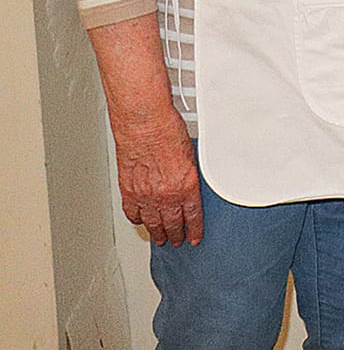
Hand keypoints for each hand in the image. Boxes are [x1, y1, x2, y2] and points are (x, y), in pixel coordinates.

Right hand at [110, 112, 201, 245]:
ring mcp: (145, 194)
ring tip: (160, 238)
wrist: (144, 123)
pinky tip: (141, 221)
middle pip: (172, 223)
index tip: (195, 237)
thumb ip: (191, 174)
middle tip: (178, 241)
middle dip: (176, 234)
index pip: (193, 216)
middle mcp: (165, 194)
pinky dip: (138, 218)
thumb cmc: (168, 130)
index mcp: (186, 186)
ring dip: (157, 232)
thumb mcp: (192, 154)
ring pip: (152, 222)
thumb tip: (192, 183)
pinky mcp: (128, 190)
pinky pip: (133, 212)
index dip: (194, 229)